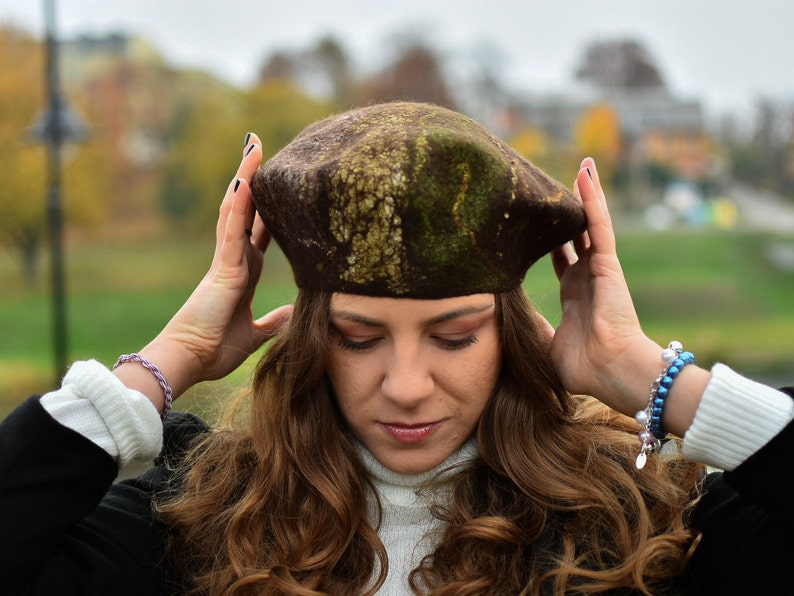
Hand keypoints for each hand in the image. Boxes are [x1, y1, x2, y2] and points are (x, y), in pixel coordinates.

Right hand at [130, 134, 292, 401]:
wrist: (190, 361)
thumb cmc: (215, 349)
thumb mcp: (256, 334)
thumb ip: (274, 322)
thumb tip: (293, 312)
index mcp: (244, 272)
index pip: (260, 231)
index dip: (269, 208)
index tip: (280, 187)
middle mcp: (236, 259)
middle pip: (247, 210)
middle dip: (254, 179)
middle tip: (260, 147)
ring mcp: (228, 260)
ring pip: (237, 209)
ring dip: (245, 177)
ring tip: (254, 146)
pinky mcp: (224, 267)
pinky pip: (233, 228)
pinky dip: (241, 203)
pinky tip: (247, 178)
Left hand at [538, 158, 660, 414]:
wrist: (610, 371)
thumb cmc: (583, 367)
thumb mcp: (547, 345)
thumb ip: (532, 328)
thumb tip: (512, 318)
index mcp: (574, 296)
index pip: (561, 260)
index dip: (550, 243)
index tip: (534, 226)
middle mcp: (587, 278)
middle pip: (576, 236)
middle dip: (566, 214)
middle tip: (556, 189)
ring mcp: (599, 269)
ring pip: (590, 224)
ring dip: (585, 196)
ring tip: (582, 166)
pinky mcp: (608, 264)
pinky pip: (599, 226)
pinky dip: (593, 201)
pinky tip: (585, 176)